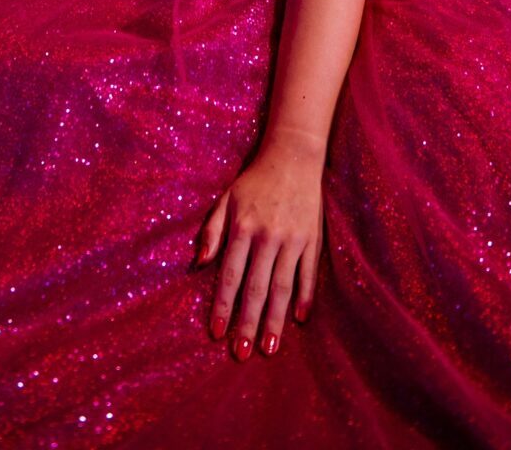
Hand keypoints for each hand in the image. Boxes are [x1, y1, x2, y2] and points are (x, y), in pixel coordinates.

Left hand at [196, 141, 324, 360]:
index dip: (223, 306)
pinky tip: (299, 320)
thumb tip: (198, 265)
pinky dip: (305, 297)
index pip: (229, 275)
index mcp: (242, 227)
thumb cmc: (254, 181)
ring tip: (269, 348)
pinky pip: (309, 274)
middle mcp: (267, 236)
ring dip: (275, 320)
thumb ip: (211, 232)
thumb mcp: (225, 200)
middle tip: (241, 354)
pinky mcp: (312, 239)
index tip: (217, 334)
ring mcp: (292, 239)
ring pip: (282, 287)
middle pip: (255, 288)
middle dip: (247, 323)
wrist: (293, 156)